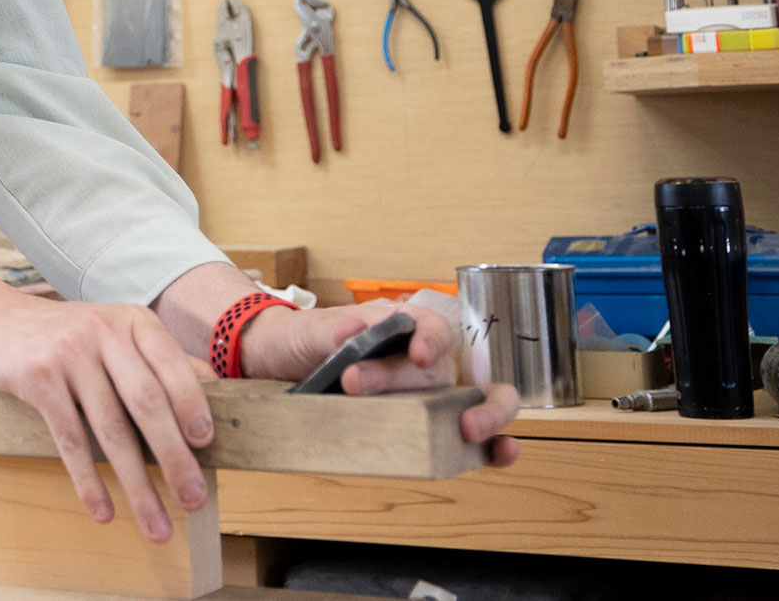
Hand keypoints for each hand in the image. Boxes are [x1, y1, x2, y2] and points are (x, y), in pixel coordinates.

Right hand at [0, 293, 213, 543]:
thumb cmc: (66, 337)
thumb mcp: (115, 333)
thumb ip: (158, 359)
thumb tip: (216, 390)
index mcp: (133, 322)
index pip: (172, 366)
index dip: (192, 407)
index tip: (207, 446)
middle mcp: (104, 332)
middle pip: (147, 403)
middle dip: (174, 458)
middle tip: (193, 500)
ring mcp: (69, 354)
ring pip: (111, 430)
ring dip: (137, 486)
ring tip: (156, 526)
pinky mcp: (38, 378)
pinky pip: (71, 439)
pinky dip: (89, 481)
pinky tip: (103, 511)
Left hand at [242, 299, 520, 466]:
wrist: (279, 363)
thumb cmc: (304, 340)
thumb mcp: (311, 330)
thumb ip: (330, 331)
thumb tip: (349, 334)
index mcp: (402, 326)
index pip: (433, 327)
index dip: (433, 339)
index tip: (418, 354)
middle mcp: (423, 361)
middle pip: (441, 370)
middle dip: (411, 382)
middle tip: (367, 389)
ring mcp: (430, 396)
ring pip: (476, 400)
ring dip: (483, 414)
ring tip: (468, 431)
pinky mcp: (429, 430)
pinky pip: (470, 439)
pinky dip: (492, 446)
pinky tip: (499, 453)